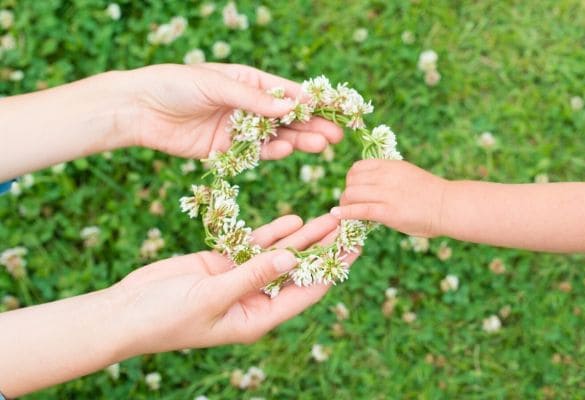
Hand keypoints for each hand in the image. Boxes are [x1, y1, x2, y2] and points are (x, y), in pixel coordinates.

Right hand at [111, 214, 357, 355]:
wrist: (127, 311)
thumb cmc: (165, 316)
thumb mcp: (212, 297)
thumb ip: (252, 275)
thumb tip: (293, 259)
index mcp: (258, 318)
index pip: (307, 290)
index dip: (334, 267)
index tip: (357, 247)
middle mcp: (255, 300)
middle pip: (300, 270)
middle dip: (325, 248)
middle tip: (351, 224)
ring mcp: (240, 279)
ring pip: (281, 254)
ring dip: (304, 237)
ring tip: (331, 216)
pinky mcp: (224, 263)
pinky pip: (255, 245)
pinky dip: (273, 232)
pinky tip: (295, 219)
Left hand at [118, 63, 342, 159]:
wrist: (139, 109)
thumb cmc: (175, 85)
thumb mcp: (216, 85)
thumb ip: (253, 99)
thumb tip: (291, 107)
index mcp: (248, 81)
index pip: (287, 92)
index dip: (313, 101)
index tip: (337, 109)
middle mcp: (248, 106)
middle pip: (288, 118)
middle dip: (313, 125)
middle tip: (336, 136)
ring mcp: (239, 129)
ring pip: (276, 136)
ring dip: (298, 140)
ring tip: (319, 145)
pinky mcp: (227, 150)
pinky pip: (255, 152)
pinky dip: (271, 152)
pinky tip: (285, 150)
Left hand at [330, 159, 447, 237]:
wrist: (449, 206)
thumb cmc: (431, 194)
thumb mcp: (407, 175)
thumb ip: (389, 176)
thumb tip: (369, 183)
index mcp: (391, 166)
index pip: (358, 167)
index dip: (351, 179)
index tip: (354, 189)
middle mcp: (386, 177)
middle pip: (351, 180)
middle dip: (347, 192)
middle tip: (349, 203)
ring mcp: (387, 194)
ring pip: (352, 194)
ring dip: (345, 203)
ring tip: (346, 211)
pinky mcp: (388, 212)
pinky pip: (359, 209)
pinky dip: (345, 212)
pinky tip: (337, 214)